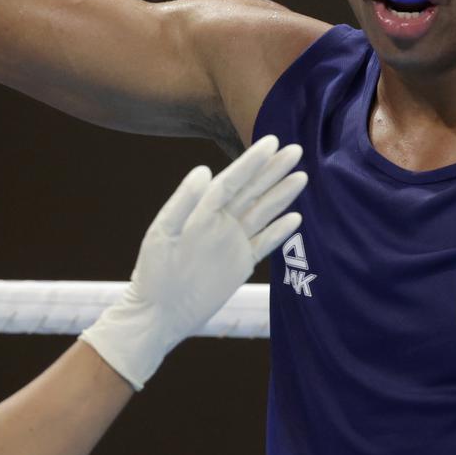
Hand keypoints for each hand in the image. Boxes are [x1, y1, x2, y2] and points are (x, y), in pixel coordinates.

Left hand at [81, 135, 305, 388]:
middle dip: (273, 170)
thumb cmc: (154, 271)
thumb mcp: (163, 233)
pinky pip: (265, 243)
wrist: (158, 313)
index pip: (233, 180)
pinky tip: (296, 218)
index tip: (272, 141)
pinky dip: (280, 231)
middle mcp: (221, 221)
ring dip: (282, 195)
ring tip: (301, 176)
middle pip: (253, 191)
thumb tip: (203, 170)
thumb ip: (184, 201)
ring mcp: (233, 241)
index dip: (252, 161)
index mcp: (202, 210)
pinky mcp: (241, 263)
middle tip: (296, 150)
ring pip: (263, 212)